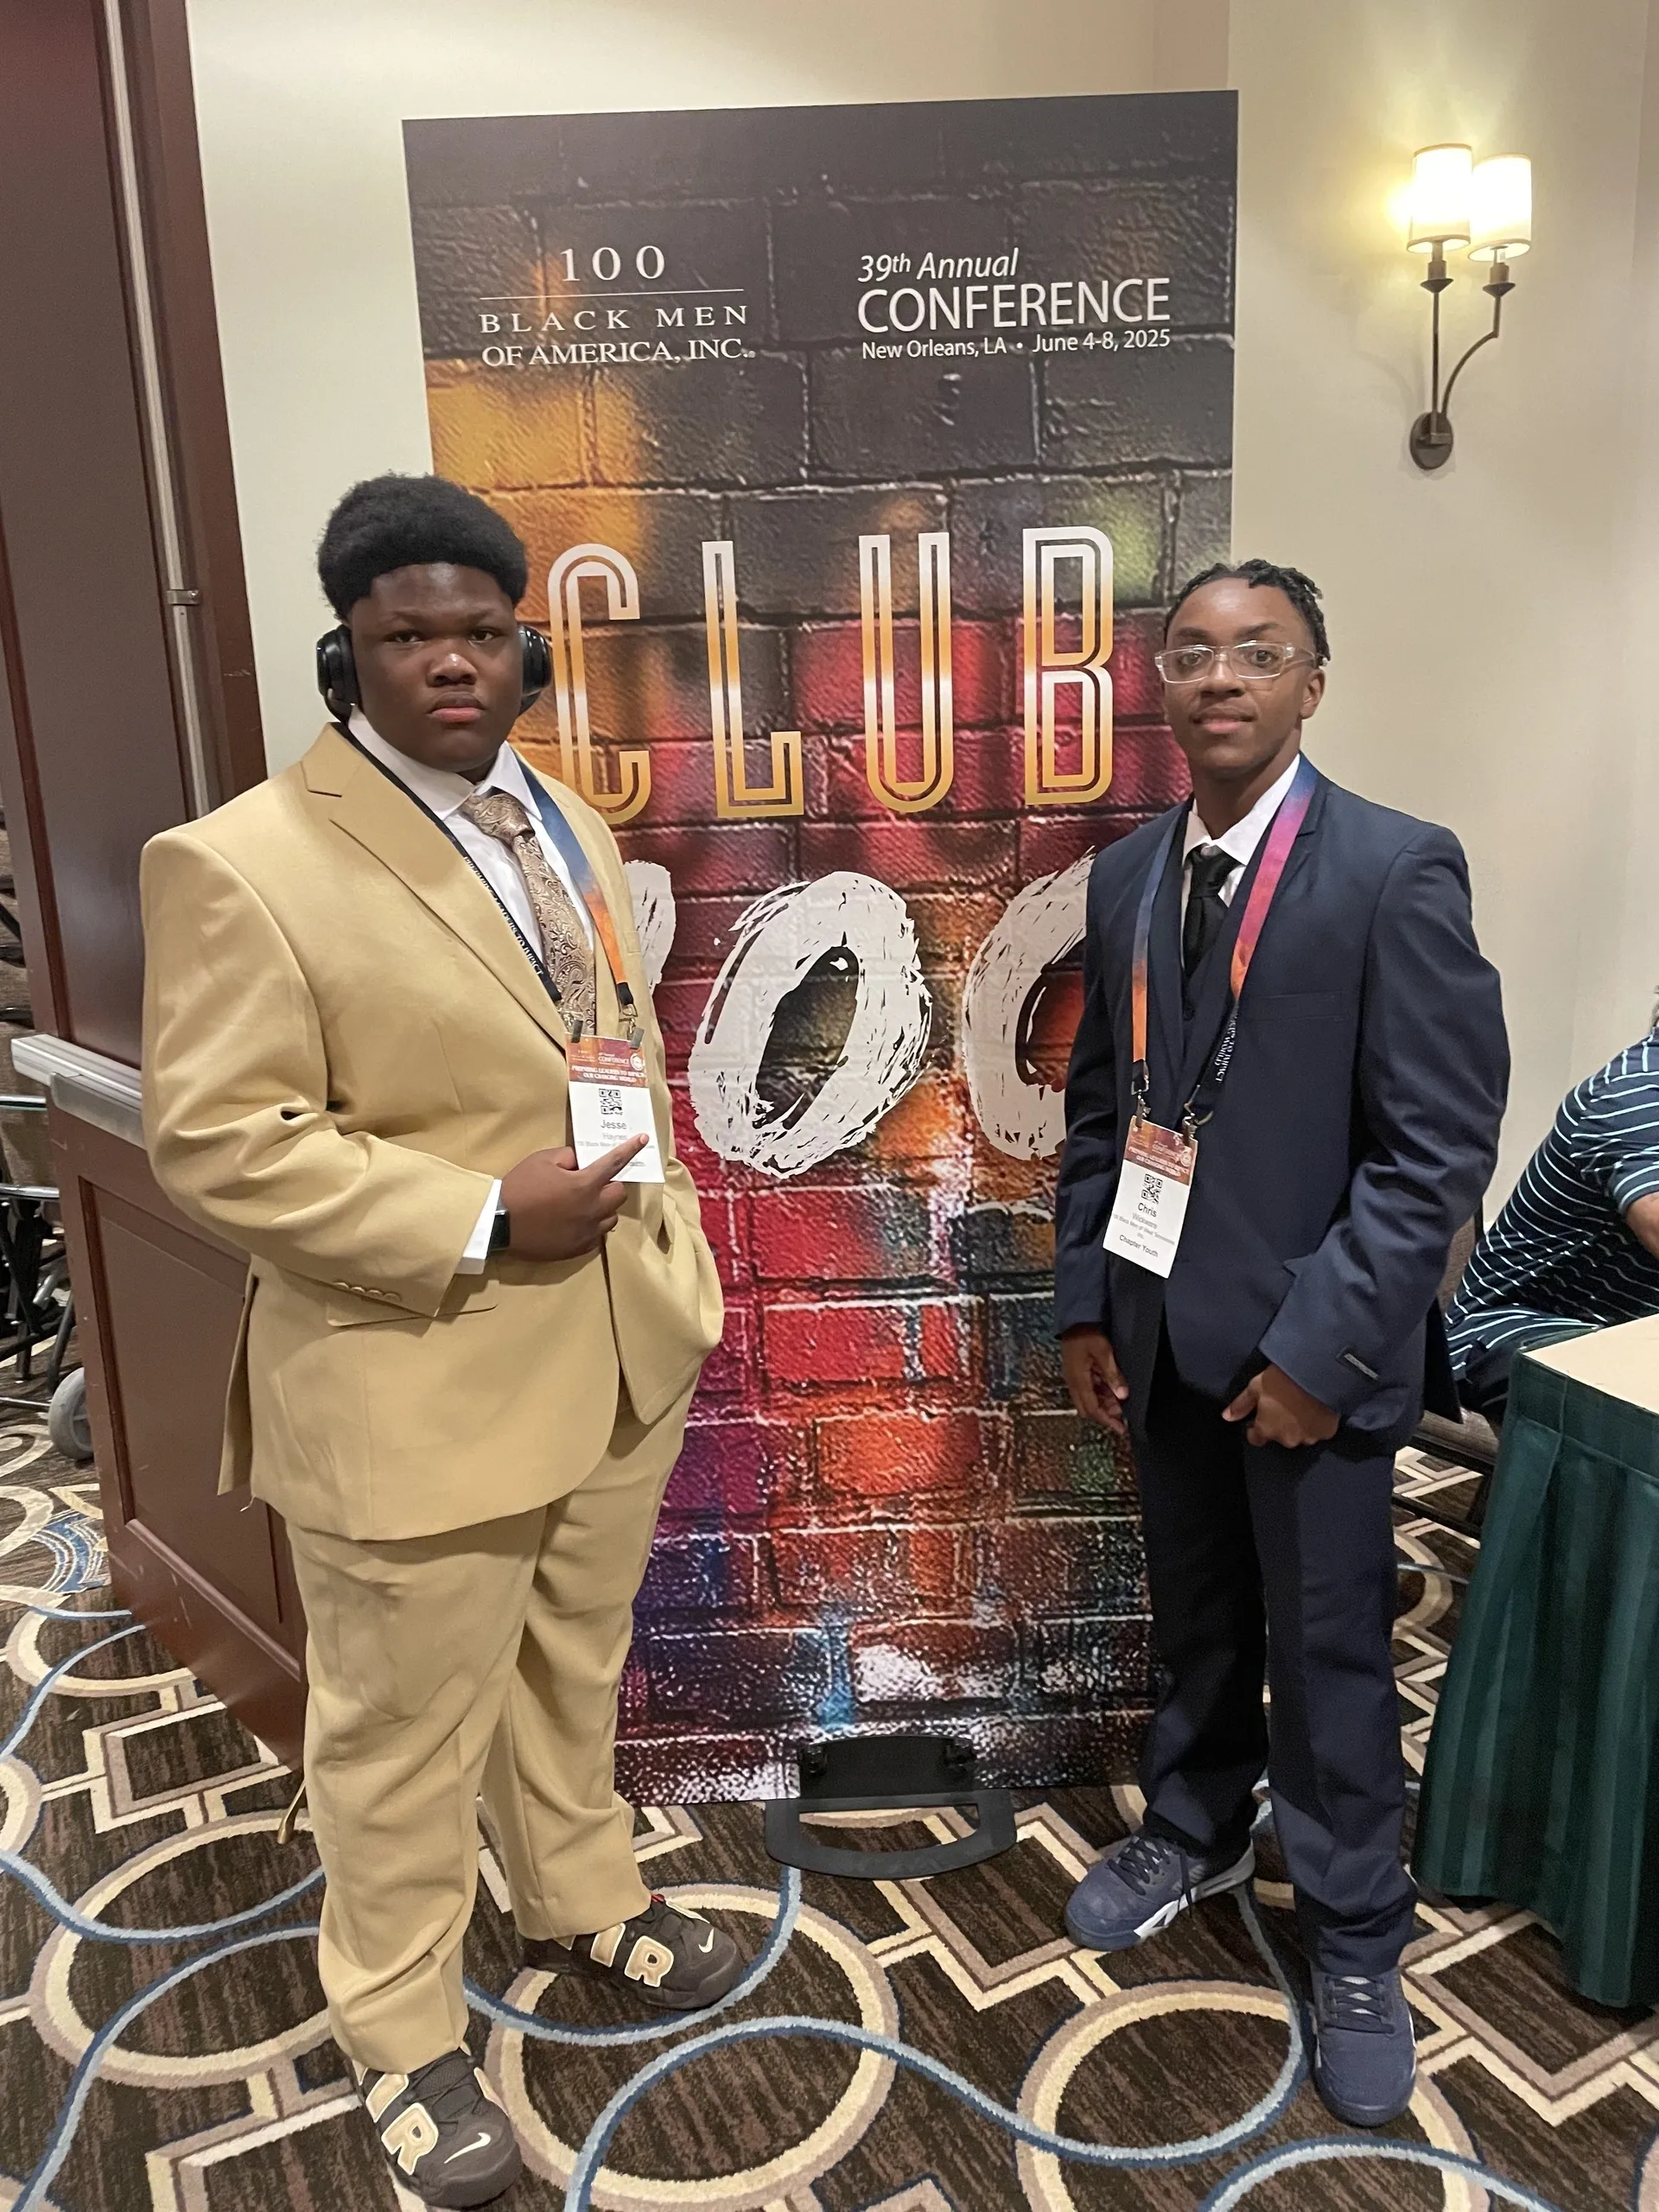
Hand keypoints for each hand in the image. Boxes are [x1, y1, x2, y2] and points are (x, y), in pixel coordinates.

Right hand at [498, 1138, 646, 1260]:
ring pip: (610, 1217)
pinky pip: (597, 1235)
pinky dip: (592, 1226)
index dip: (631, 1149)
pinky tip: (574, 1221)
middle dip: (609, 1185)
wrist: (499, 1223)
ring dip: (602, 1207)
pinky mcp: (578, 1248)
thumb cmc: (520, 1188)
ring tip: (581, 1204)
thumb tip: (579, 1163)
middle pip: (619, 1194)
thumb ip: (567, 1157)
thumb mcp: (541, 1160)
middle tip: (590, 1183)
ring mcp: (587, 1231)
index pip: (615, 1162)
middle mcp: (593, 1209)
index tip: (644, 1139)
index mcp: (585, 1184)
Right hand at [1061, 1327, 1129, 1435]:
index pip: (1093, 1409)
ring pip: (1089, 1400)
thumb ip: (1113, 1375)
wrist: (1075, 1321)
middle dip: (1106, 1415)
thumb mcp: (1104, 1353)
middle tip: (1122, 1418)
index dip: (1107, 1420)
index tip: (1120, 1428)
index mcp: (1079, 1380)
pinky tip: (1112, 1392)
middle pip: (1089, 1408)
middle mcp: (1074, 1383)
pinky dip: (1101, 1395)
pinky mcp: (1078, 1374)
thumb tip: (1122, 1395)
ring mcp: (1075, 1378)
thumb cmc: (1087, 1335)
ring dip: (1104, 1405)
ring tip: (1120, 1405)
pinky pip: (1088, 1391)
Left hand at [1223, 1364, 1338, 1448]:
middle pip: (1279, 1436)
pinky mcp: (1327, 1433)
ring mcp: (1308, 1438)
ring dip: (1298, 1425)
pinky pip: (1318, 1431)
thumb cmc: (1281, 1380)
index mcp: (1266, 1430)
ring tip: (1302, 1407)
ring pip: (1300, 1435)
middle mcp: (1287, 1440)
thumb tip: (1226, 1417)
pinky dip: (1316, 1423)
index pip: (1256, 1438)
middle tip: (1284, 1405)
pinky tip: (1317, 1409)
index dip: (1256, 1428)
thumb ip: (1241, 1405)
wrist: (1317, 1375)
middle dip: (1279, 1425)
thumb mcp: (1255, 1387)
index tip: (1260, 1416)